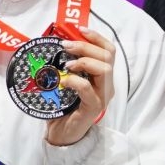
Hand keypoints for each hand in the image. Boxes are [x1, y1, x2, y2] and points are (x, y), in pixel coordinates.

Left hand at [46, 31, 116, 147]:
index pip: (109, 51)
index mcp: (102, 77)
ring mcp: (102, 96)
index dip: (97, 37)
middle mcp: (107, 85)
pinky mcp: (93, 107)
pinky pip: (88, 89)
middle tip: (65, 46)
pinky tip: (63, 82)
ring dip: (84, 61)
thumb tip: (55, 44)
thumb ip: (68, 66)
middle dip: (86, 46)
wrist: (63, 134)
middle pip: (107, 57)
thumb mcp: (68, 81)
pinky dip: (75, 81)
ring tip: (67, 65)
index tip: (80, 29)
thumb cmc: (64, 107)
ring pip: (105, 70)